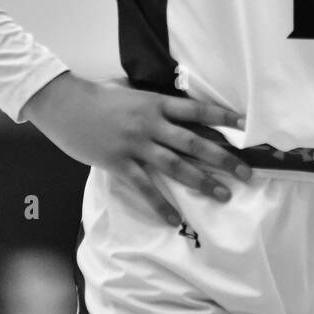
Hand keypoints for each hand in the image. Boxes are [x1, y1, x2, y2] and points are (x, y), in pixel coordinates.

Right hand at [20, 72, 249, 225]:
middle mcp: (151, 124)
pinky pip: (145, 187)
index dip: (222, 116)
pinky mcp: (119, 163)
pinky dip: (161, 205)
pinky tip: (175, 219)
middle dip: (223, 157)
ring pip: (176, 166)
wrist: (66, 104)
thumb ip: (154, 105)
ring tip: (224, 194)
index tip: (245, 124)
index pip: (197, 110)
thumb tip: (177, 113)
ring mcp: (136, 145)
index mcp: (156, 103)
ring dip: (202, 181)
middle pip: (195, 142)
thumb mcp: (133, 94)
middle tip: (247, 172)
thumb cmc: (98, 97)